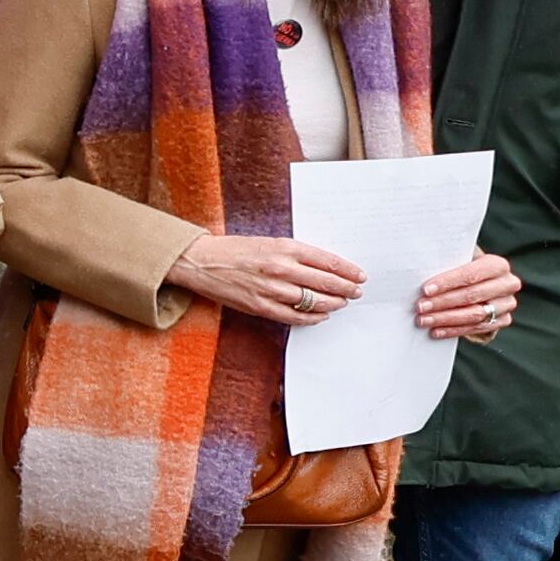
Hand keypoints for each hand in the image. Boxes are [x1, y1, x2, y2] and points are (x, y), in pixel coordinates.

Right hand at [168, 231, 365, 324]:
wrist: (200, 261)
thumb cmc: (233, 250)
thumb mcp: (267, 242)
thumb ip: (295, 254)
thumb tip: (323, 267)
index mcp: (284, 247)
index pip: (327, 261)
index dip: (347, 270)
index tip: (359, 275)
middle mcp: (280, 268)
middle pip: (326, 282)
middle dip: (346, 289)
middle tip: (356, 292)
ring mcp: (271, 289)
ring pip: (314, 301)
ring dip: (333, 304)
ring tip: (341, 303)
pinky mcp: (260, 306)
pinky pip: (295, 316)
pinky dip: (312, 318)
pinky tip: (321, 316)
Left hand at [412, 250, 520, 342]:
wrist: (482, 283)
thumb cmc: (464, 270)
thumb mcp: (459, 262)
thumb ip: (446, 265)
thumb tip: (419, 273)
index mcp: (497, 265)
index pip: (471, 274)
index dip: (447, 283)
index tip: (426, 290)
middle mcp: (508, 284)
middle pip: (472, 296)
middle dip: (443, 302)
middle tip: (420, 307)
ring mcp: (507, 304)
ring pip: (475, 314)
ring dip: (446, 319)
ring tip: (424, 320)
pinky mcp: (503, 320)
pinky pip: (477, 328)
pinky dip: (454, 330)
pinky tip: (436, 331)